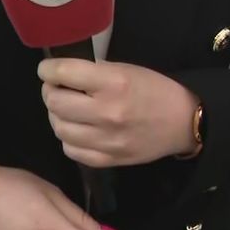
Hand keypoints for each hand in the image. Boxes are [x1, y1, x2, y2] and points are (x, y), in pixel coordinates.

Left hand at [38, 58, 198, 167]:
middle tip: (56, 88)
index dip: (48, 69)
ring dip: (57, 116)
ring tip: (66, 109)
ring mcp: (107, 140)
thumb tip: (61, 73)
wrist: (182, 122)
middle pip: (55, 102)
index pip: (63, 73)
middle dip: (50, 92)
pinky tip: (77, 129)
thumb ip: (93, 72)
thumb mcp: (125, 70)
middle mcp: (107, 113)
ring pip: (59, 128)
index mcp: (113, 83)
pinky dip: (68, 138)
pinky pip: (71, 150)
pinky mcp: (108, 160)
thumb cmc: (153, 90)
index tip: (46, 70)